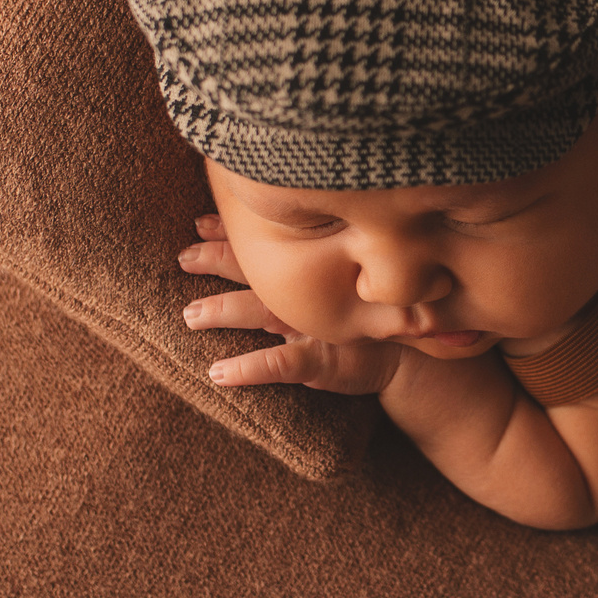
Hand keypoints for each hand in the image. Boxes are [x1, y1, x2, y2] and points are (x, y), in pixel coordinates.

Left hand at [178, 215, 408, 395]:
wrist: (414, 358)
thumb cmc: (373, 317)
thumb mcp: (347, 281)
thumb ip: (315, 261)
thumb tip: (274, 237)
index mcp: (315, 271)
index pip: (267, 244)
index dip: (231, 232)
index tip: (198, 223)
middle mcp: (311, 293)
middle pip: (258, 270)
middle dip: (218, 260)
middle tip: (183, 258)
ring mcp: (315, 326)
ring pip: (262, 311)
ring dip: (224, 311)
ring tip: (189, 315)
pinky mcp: (323, 362)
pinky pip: (280, 364)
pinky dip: (248, 369)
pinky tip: (217, 374)